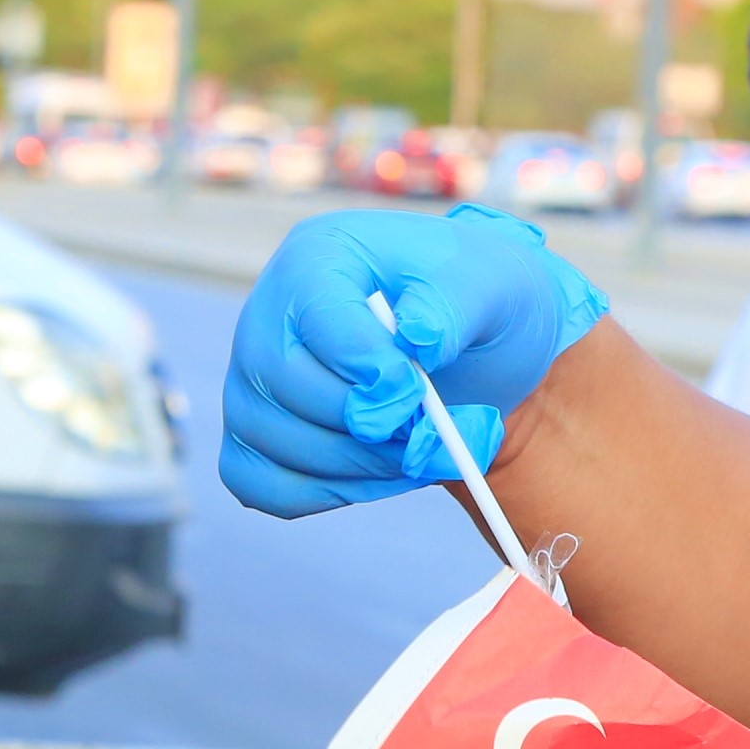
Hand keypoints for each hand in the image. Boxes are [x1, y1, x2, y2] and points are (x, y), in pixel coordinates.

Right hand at [221, 207, 609, 516]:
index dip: (365, 365)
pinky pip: (262, 484)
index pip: (315, 316)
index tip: (417, 393)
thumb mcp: (496, 282)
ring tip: (422, 452)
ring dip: (358, 466)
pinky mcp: (256, 435)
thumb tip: (417, 336)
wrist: (478, 352)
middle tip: (433, 436)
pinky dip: (326, 493)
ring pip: (272, 440)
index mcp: (319, 256)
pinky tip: (382, 473)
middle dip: (366, 425)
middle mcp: (269, 314)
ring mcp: (253, 377)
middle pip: (282, 382)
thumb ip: (456, 304)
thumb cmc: (478, 306)